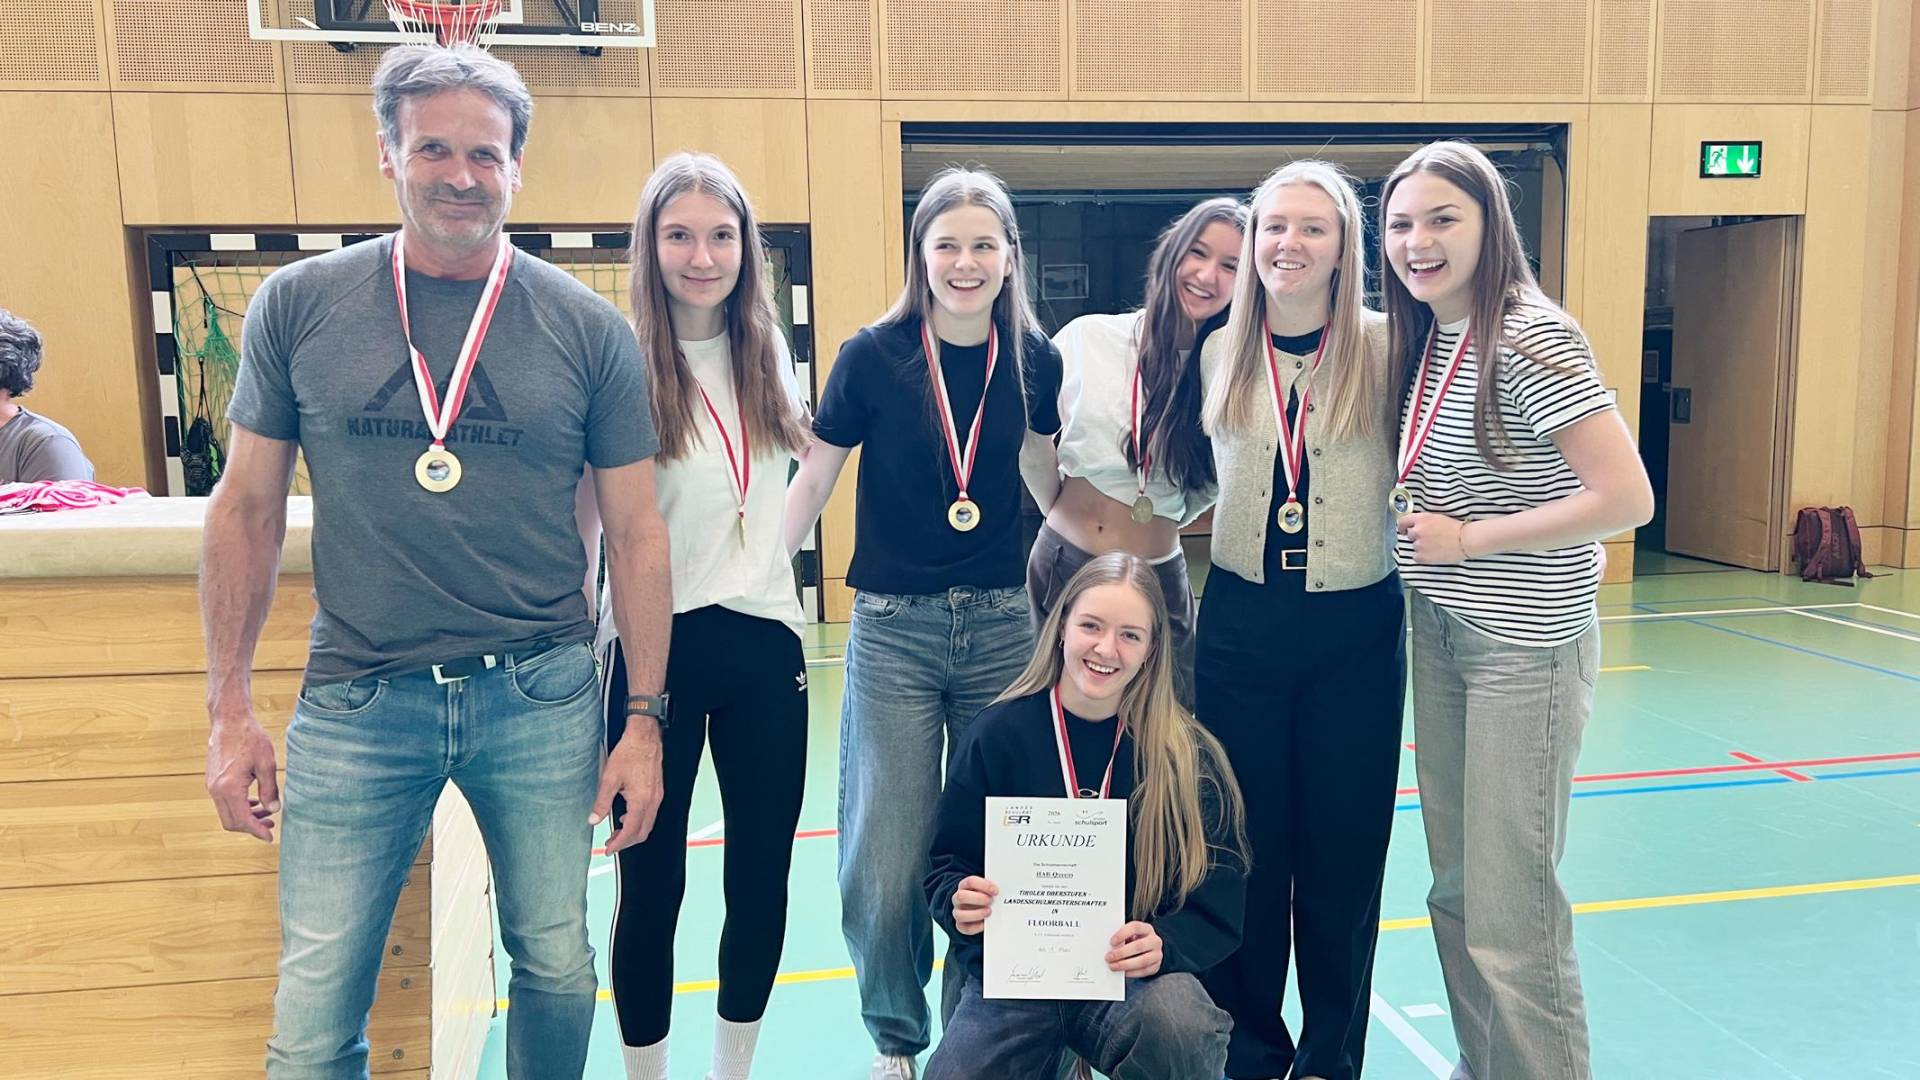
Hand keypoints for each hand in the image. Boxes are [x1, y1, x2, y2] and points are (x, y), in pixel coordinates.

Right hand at [206, 713, 279, 840]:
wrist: (229, 720)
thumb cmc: (249, 737)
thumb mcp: (266, 763)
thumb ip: (270, 790)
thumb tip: (273, 810)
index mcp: (229, 788)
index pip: (242, 820)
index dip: (257, 831)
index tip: (270, 837)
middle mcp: (216, 790)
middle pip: (231, 822)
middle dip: (250, 827)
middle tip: (270, 826)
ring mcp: (211, 785)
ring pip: (226, 813)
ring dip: (245, 817)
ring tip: (265, 813)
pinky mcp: (212, 780)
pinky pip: (223, 802)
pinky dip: (238, 806)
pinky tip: (254, 801)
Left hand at [591, 719, 663, 851]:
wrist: (645, 736)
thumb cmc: (630, 752)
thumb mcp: (609, 778)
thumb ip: (602, 802)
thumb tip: (594, 819)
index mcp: (641, 800)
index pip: (630, 831)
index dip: (619, 843)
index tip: (609, 849)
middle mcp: (652, 801)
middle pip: (642, 832)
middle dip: (627, 841)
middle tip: (612, 843)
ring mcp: (657, 796)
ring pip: (648, 823)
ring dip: (633, 831)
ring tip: (616, 831)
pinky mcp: (657, 790)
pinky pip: (650, 812)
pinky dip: (639, 820)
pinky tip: (626, 815)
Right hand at [952, 876, 998, 934]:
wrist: (979, 907)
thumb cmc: (984, 896)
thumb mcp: (987, 889)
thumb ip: (992, 889)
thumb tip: (1002, 891)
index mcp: (964, 886)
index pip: (970, 882)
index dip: (983, 886)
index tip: (995, 891)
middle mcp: (958, 899)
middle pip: (961, 896)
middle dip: (977, 899)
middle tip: (991, 901)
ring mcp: (958, 912)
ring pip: (959, 914)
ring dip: (976, 914)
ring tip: (989, 912)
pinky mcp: (961, 925)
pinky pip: (966, 928)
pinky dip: (976, 927)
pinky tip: (985, 923)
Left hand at [1106, 921, 1162, 977]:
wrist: (1148, 949)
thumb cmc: (1136, 940)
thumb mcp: (1129, 935)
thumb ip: (1122, 939)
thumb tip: (1111, 947)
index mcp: (1146, 929)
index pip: (1135, 927)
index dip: (1123, 934)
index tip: (1112, 942)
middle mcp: (1154, 941)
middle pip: (1139, 946)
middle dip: (1122, 953)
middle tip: (1109, 957)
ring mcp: (1157, 954)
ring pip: (1143, 961)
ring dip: (1126, 964)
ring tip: (1114, 966)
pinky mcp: (1156, 966)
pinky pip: (1144, 971)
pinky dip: (1132, 973)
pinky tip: (1123, 972)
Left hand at [1397, 512, 1470, 564]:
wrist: (1465, 540)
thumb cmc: (1456, 528)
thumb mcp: (1437, 517)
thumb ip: (1424, 521)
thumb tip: (1415, 526)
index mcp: (1421, 519)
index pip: (1403, 521)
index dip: (1402, 526)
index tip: (1403, 530)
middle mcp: (1417, 531)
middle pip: (1410, 535)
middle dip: (1417, 537)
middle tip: (1430, 539)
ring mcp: (1419, 544)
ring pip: (1414, 546)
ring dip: (1422, 547)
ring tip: (1435, 546)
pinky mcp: (1422, 556)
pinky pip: (1416, 557)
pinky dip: (1422, 557)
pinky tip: (1433, 554)